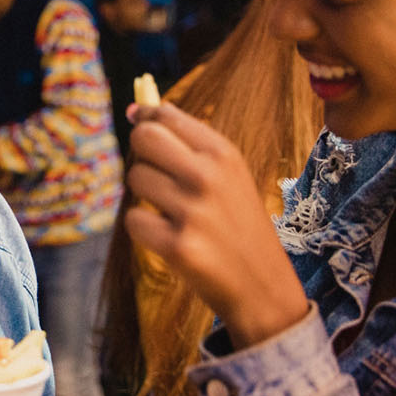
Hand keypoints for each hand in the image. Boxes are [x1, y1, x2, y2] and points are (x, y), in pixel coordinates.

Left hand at [124, 103, 308, 347]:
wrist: (263, 286)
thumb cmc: (238, 224)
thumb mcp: (229, 175)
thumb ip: (186, 142)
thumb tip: (133, 109)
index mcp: (224, 153)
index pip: (165, 115)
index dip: (145, 119)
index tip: (142, 126)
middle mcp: (209, 177)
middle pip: (143, 138)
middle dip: (141, 154)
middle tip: (158, 175)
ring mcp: (193, 212)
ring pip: (135, 179)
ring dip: (145, 196)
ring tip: (173, 212)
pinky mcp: (177, 246)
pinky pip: (133, 220)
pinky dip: (145, 230)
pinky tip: (170, 238)